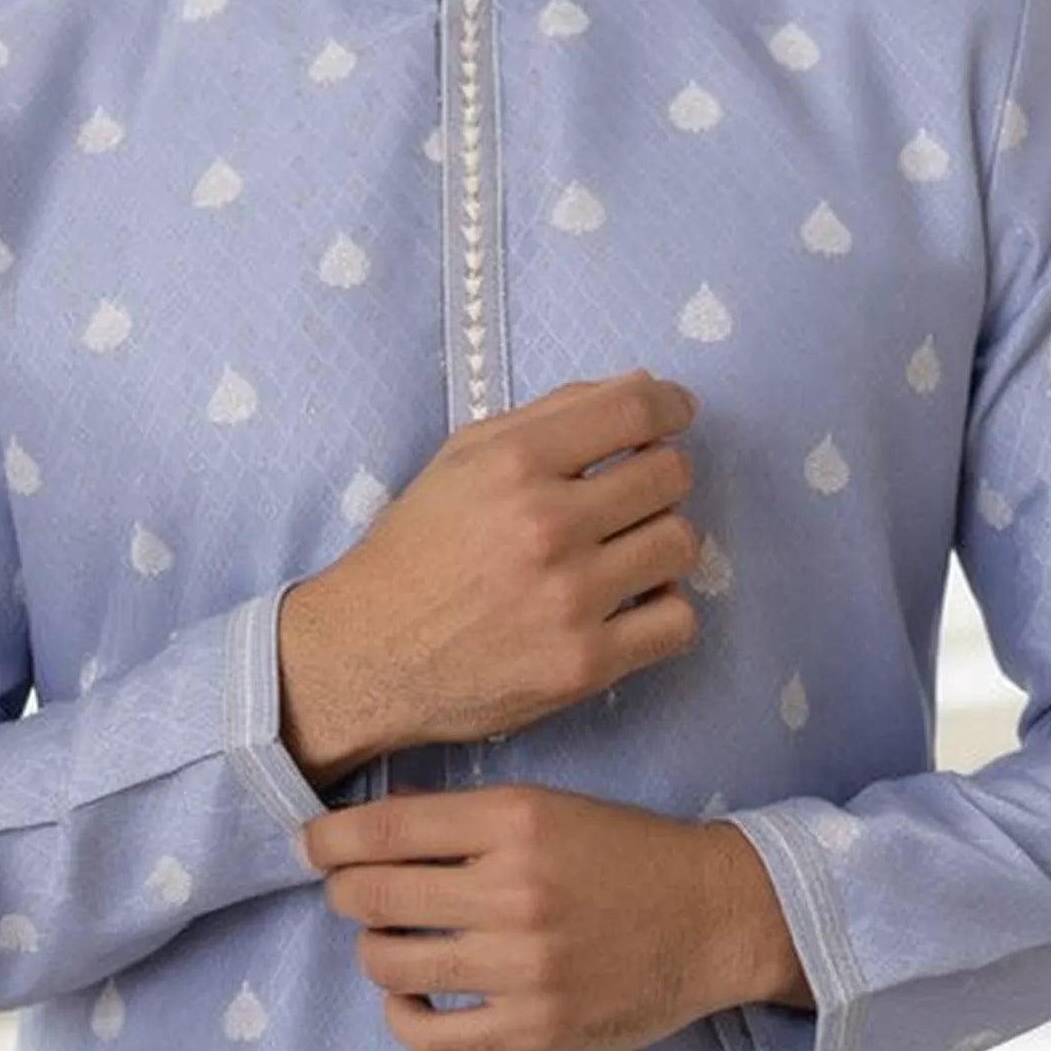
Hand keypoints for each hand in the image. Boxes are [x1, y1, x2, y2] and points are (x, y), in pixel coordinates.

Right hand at [278, 370, 706, 775]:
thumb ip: (551, 414)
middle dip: (662, 476)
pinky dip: (664, 612)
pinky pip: (678, 622)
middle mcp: (546, 525)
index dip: (672, 407)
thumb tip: (642, 387)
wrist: (369, 654)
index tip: (675, 416)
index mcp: (514, 463)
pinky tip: (631, 606)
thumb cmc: (418, 548)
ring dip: (662, 542)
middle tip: (634, 496)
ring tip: (626, 553)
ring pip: (681, 545)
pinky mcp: (585, 664)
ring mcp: (570, 598)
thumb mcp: (463, 457)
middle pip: (671, 475)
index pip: (636, 410)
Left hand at [296, 780, 795, 1050]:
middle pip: (372, 897)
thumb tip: (376, 820)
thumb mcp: (549, 808)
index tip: (311, 845)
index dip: (327, 838)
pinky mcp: (534, 1029)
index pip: (384, 828)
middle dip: (342, 893)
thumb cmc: (627, 855)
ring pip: (389, 965)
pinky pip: (429, 1036)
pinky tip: (412, 998)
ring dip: (373, 952)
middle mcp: (514, 891)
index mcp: (516, 820)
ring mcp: (523, 967)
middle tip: (349, 894)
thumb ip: (463, 815)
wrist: (715, 918)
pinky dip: (402, 1016)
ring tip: (391, 944)